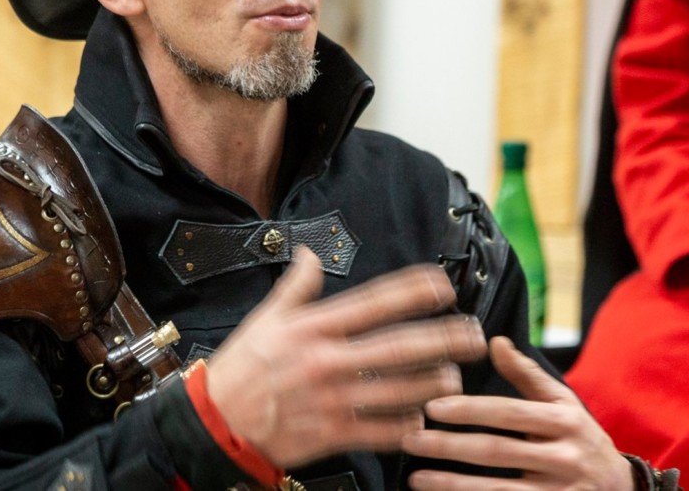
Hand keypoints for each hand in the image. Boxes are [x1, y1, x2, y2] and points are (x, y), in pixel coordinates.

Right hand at [206, 248, 489, 468]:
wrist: (214, 424)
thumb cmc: (239, 370)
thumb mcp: (264, 319)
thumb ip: (295, 287)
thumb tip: (311, 254)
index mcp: (313, 328)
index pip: (373, 302)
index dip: (412, 290)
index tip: (442, 284)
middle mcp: (328, 360)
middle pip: (398, 346)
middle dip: (443, 338)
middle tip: (475, 333)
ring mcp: (333, 399)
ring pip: (398, 390)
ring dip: (433, 383)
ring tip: (457, 377)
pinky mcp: (332, 434)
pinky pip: (380, 430)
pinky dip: (406, 426)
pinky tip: (424, 420)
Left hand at [401, 337, 633, 490]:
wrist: (619, 487)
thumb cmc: (581, 438)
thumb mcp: (563, 402)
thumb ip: (527, 375)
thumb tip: (495, 342)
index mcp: (564, 421)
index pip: (509, 412)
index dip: (469, 410)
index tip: (432, 407)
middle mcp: (563, 457)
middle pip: (497, 451)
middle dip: (448, 446)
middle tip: (410, 441)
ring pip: (496, 490)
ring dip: (452, 485)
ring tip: (416, 478)